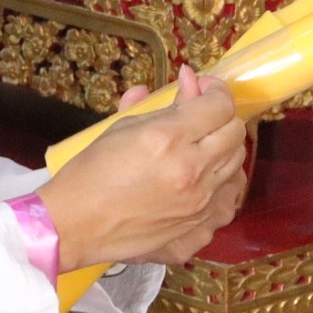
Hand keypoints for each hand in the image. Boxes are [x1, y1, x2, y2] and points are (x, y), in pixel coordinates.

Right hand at [37, 65, 247, 272]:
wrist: (74, 225)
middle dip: (222, 119)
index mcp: (168, 139)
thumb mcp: (121, 128)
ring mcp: (199, 207)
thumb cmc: (89, 171)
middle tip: (202, 118)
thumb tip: (188, 79)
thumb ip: (160, 105)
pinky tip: (201, 186)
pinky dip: (219, 190)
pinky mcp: (198, 233)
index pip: (219, 106)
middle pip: (235, 134)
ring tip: (201, 152)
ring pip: (237, 169)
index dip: (216, 91)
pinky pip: (226, 204)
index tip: (205, 89)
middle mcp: (193, 172)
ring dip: (223, 153)